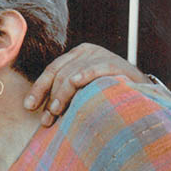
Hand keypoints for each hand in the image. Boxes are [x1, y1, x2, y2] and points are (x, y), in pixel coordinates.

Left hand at [24, 43, 145, 125]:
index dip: (38, 89)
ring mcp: (102, 55)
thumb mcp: (80, 90)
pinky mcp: (116, 63)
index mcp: (75, 56)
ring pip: (73, 73)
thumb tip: (33, 109)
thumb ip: (61, 93)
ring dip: (62, 94)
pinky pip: (97, 68)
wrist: (142, 93)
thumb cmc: (105, 94)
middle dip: (50, 97)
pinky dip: (85, 75)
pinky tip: (76, 83)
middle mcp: (86, 52)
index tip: (28, 107)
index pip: (51, 71)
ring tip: (56, 111)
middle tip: (46, 118)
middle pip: (60, 73)